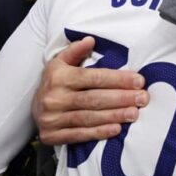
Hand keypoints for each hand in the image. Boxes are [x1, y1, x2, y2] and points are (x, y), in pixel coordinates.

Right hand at [32, 36, 149, 144]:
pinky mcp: (53, 136)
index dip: (118, 80)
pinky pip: (79, 135)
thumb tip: (90, 40)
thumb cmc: (55, 82)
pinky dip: (99, 132)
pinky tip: (117, 129)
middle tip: (142, 98)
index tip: (139, 81)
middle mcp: (55, 98)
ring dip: (114, 116)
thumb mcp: (60, 62)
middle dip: (121, 98)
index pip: (94, 77)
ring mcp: (53, 118)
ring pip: (89, 117)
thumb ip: (75, 51)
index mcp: (59, 77)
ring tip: (134, 113)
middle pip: (94, 98)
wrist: (33, 108)